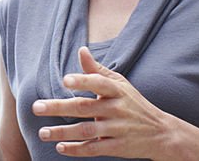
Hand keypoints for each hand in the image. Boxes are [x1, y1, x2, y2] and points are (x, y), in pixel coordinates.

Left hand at [31, 47, 198, 159]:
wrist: (162, 133)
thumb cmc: (134, 104)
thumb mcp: (120, 84)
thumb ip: (97, 70)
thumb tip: (81, 50)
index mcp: (117, 90)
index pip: (99, 83)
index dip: (83, 81)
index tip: (65, 80)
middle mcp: (117, 109)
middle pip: (85, 108)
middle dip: (59, 107)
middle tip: (36, 107)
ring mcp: (117, 129)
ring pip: (87, 130)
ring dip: (62, 132)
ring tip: (42, 132)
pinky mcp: (118, 147)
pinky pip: (95, 148)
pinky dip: (77, 149)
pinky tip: (61, 147)